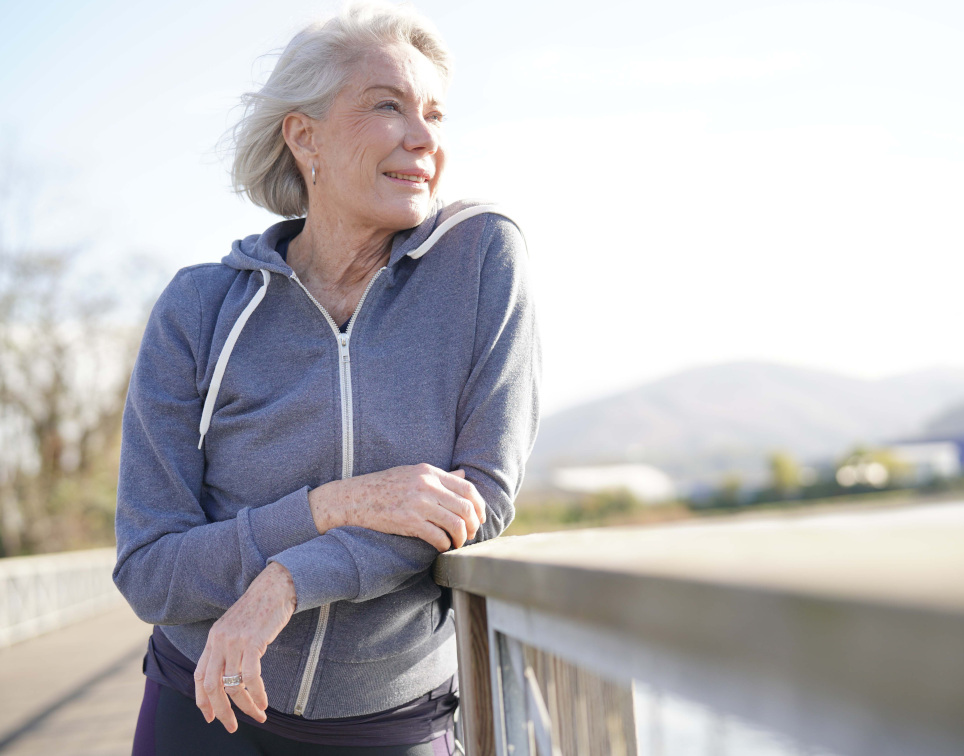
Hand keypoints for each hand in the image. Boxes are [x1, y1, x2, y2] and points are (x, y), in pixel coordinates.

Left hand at [194, 562, 295, 731]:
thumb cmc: (261, 607)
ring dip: (245, 706)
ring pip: (233, 686)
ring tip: (258, 716)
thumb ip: (228, 647)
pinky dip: (257, 694)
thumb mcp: (236, 627)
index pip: (199, 676)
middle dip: (221, 711)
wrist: (276, 585)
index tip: (210, 717)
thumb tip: (230, 674)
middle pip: (212, 686)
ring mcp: (235, 642)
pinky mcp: (253, 641)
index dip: (202, 700)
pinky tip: (264, 702)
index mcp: (213, 639)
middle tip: (231, 727)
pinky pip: (251, 677)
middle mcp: (219, 641)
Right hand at [309, 464, 485, 551]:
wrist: (351, 498)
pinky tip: (441, 547)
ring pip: (455, 523)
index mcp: (428, 472)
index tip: (479, 518)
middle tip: (469, 534)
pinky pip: (437, 536)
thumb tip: (464, 477)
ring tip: (456, 543)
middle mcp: (426, 485)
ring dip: (460, 537)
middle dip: (472, 525)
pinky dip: (444, 544)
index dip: (479, 506)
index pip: (467, 489)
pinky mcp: (408, 521)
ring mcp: (417, 503)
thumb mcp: (411, 473)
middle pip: (465, 507)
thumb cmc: (381, 487)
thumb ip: (439, 476)